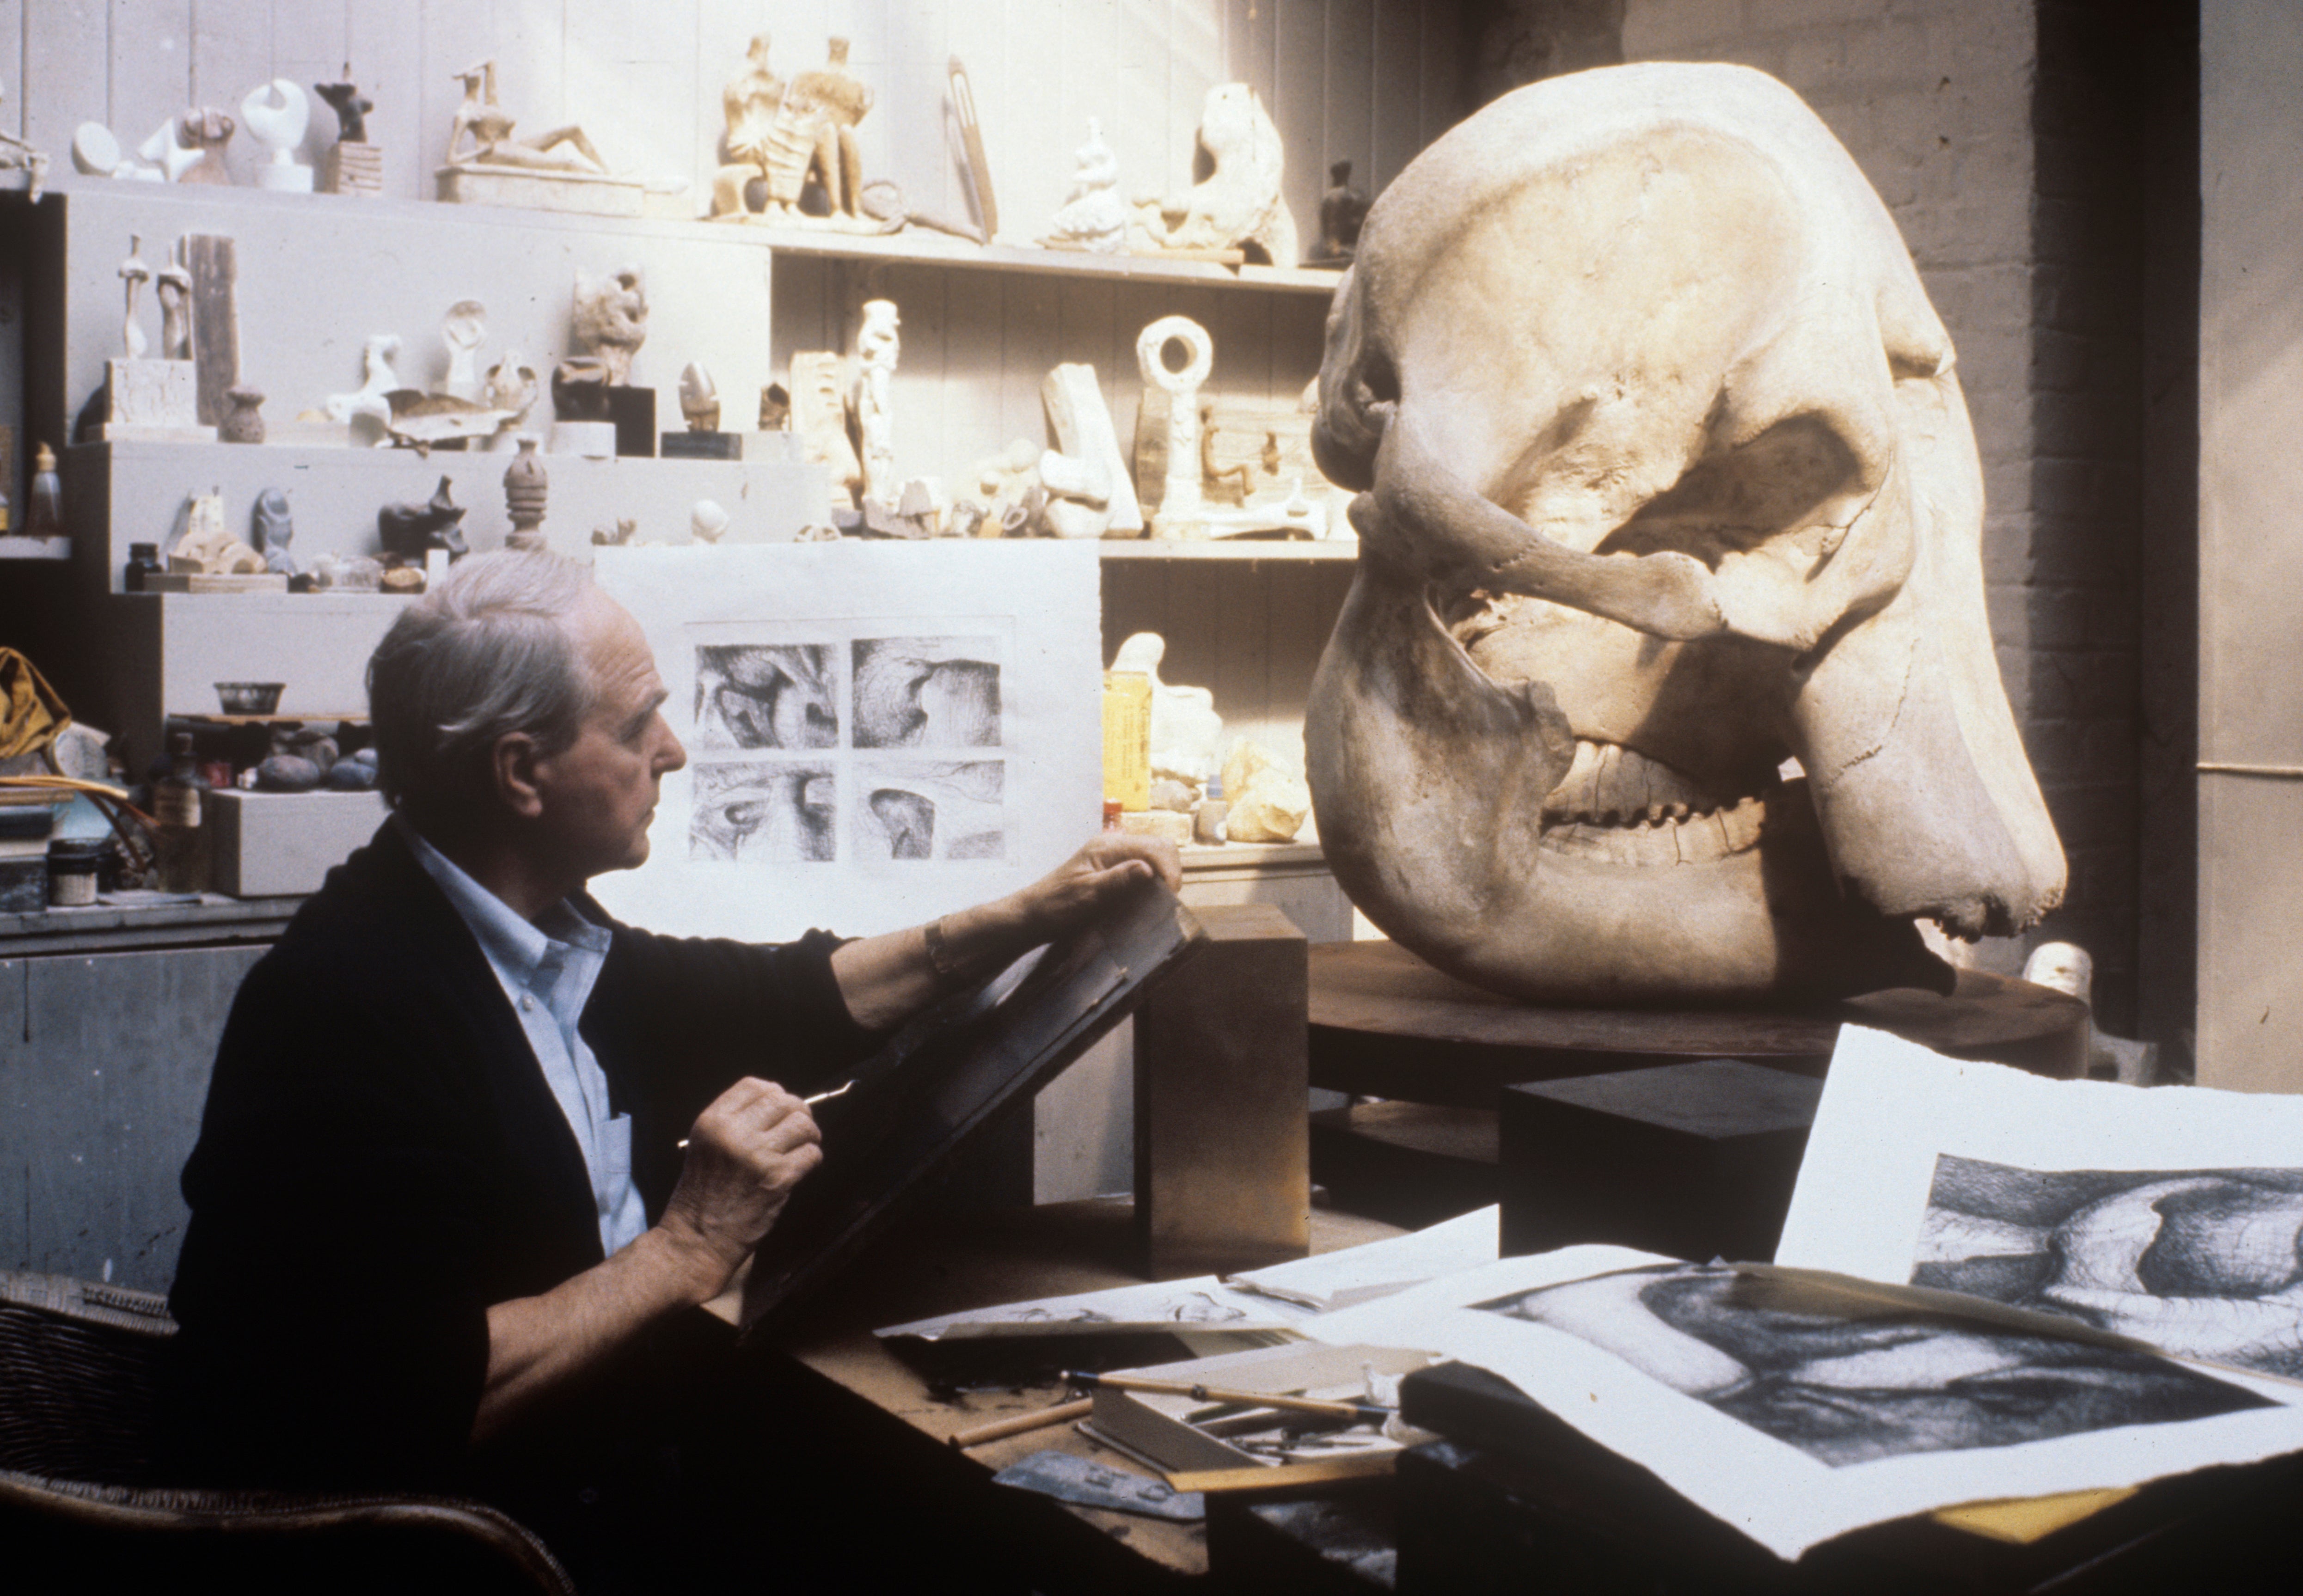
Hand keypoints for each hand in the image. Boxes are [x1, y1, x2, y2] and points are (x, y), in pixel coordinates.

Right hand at [656, 1078, 821, 1297]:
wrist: (698, 1239)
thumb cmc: (703, 1194)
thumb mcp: (705, 1146)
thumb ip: (735, 1122)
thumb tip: (779, 1099)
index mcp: (713, 1122)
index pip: (754, 1086)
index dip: (774, 1092)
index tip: (780, 1106)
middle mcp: (734, 1133)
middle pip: (783, 1100)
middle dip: (798, 1111)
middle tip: (799, 1126)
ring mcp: (758, 1156)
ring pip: (803, 1124)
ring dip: (810, 1133)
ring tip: (805, 1144)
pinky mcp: (778, 1179)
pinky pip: (811, 1154)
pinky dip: (812, 1158)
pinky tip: (803, 1166)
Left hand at [1006, 834, 1180, 943]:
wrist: (1032, 916)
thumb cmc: (1056, 908)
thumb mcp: (1088, 897)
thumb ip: (1118, 881)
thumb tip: (1150, 869)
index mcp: (1108, 847)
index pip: (1155, 847)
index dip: (1170, 869)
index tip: (1170, 896)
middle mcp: (1113, 846)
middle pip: (1158, 848)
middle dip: (1170, 871)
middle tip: (1167, 901)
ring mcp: (1112, 857)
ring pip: (1152, 858)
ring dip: (1161, 878)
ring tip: (1159, 903)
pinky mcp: (1111, 870)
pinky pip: (1140, 869)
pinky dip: (1150, 883)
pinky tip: (1145, 901)